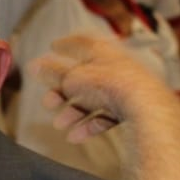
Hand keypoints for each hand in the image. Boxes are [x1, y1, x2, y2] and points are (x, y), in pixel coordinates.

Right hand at [33, 34, 171, 142]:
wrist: (146, 107)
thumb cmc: (110, 85)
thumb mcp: (73, 78)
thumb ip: (52, 73)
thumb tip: (33, 66)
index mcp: (102, 51)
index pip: (80, 42)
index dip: (64, 45)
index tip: (52, 47)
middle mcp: (114, 66)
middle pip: (84, 77)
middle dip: (63, 91)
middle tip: (48, 102)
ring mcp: (125, 87)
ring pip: (94, 99)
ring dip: (74, 112)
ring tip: (59, 124)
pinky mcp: (132, 108)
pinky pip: (107, 115)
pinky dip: (90, 125)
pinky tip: (75, 136)